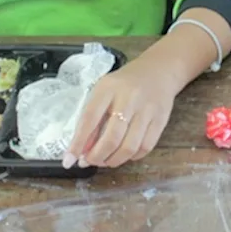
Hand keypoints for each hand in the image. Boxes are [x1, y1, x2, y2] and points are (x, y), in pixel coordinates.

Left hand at [63, 57, 179, 168]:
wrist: (158, 70)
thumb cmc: (124, 83)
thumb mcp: (104, 92)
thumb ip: (93, 117)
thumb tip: (82, 149)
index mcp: (108, 88)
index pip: (90, 119)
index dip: (78, 142)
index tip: (69, 160)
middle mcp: (129, 98)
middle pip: (112, 137)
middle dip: (97, 156)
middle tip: (90, 161)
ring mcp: (147, 110)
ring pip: (130, 147)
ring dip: (114, 160)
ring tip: (106, 160)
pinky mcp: (161, 119)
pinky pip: (146, 147)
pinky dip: (132, 157)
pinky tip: (125, 154)